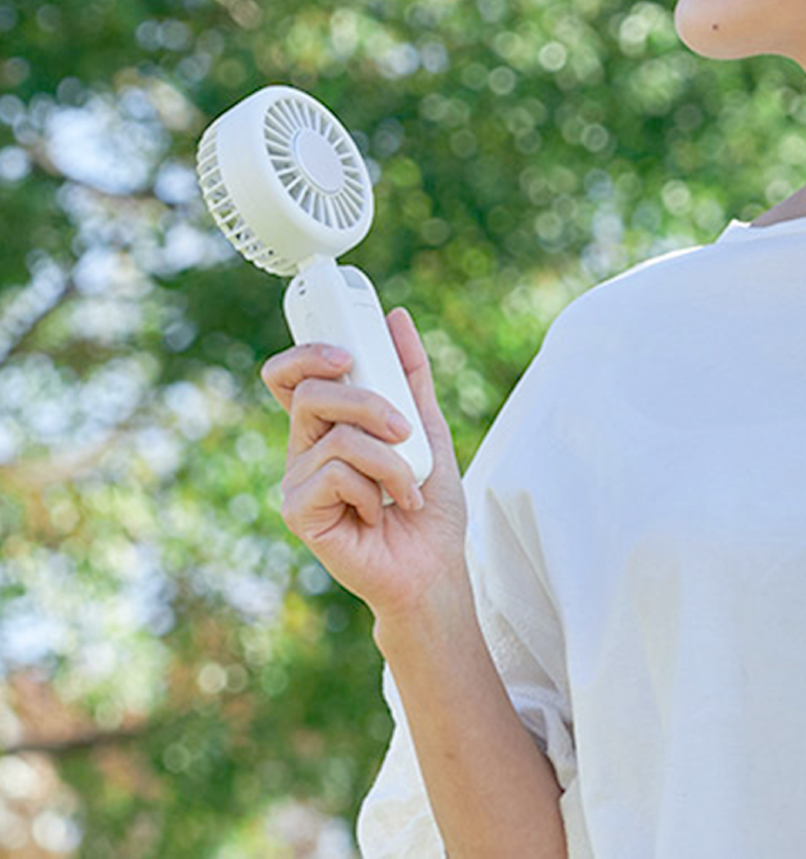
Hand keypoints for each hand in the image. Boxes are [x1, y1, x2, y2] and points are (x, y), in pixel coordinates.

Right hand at [260, 308, 468, 621]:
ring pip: (336, 435)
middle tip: (406, 431)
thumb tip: (396, 318)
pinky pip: (335, 473)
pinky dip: (374, 488)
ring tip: (407, 489)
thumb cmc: (428, 505)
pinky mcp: (299, 511)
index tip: (344, 352)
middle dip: (369, 403)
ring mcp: (297, 481)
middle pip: (312, 393)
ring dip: (390, 459)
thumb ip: (411, 376)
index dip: (304, 354)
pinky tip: (380, 513)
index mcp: (326, 427)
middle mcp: (304, 449)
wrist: (434, 567)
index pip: (291, 377)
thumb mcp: (428, 428)